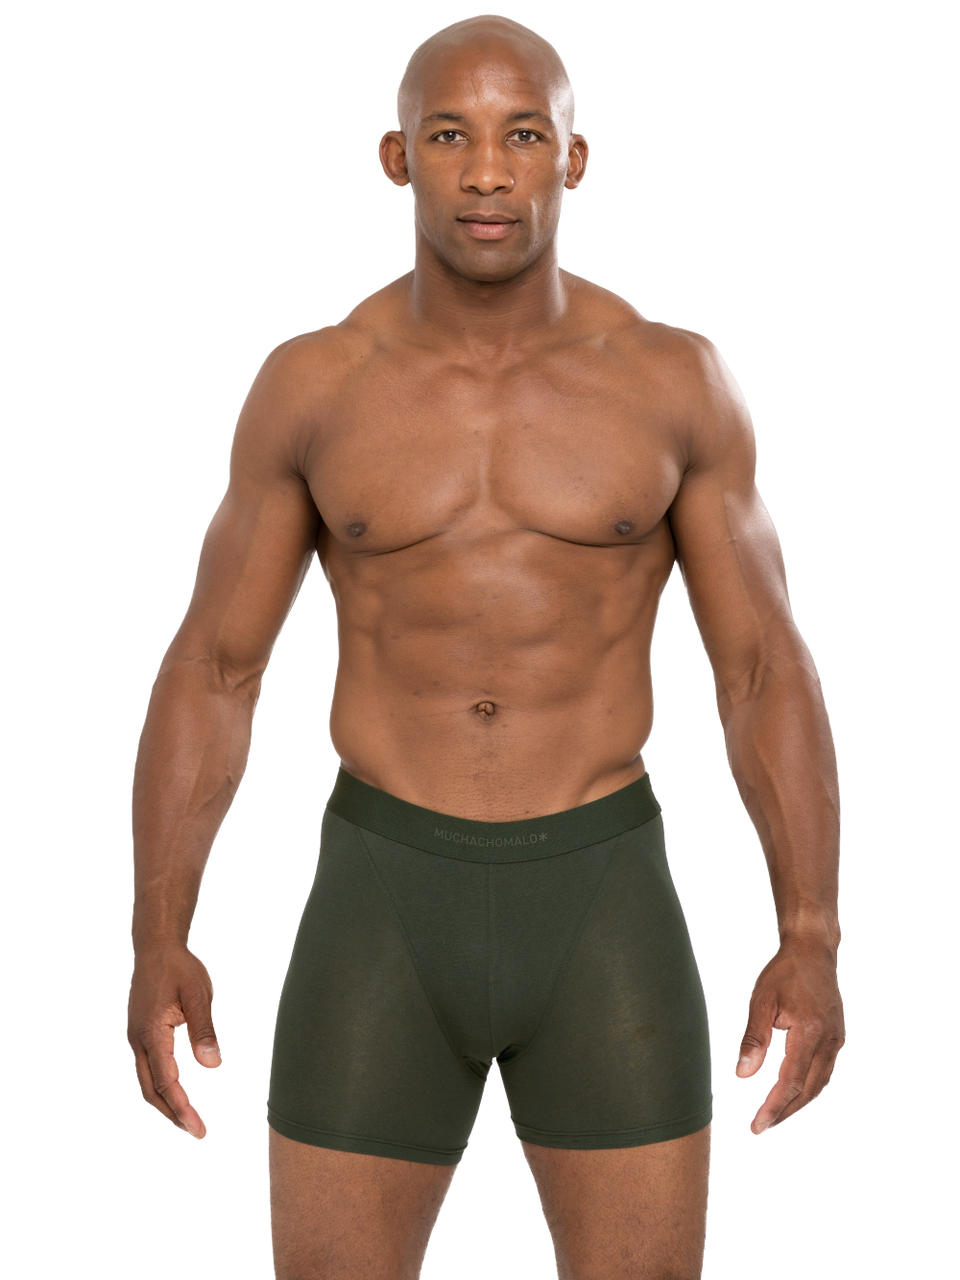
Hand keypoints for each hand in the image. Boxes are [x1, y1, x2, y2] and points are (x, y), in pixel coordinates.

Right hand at [125, 944, 222, 1140]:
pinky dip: (161, 1088)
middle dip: (173, 1114)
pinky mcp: (139, 1034)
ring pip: (147, 1082)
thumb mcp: (199, 995)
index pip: (167, 1082)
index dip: (183, 1108)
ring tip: (188, 1122)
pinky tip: (176, 1094)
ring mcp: (135, 1038)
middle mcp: (138, 1040)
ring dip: (166, 1104)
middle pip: (152, 1090)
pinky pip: (148, 1069)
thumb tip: (213, 1066)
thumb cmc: (180, 968)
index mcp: (152, 1033)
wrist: (156, 946)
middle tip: (198, 1134)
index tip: (199, 1129)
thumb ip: (205, 1030)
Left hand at [734, 935, 846, 1135]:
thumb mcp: (762, 1001)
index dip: (774, 1108)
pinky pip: (824, 1071)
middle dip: (784, 1112)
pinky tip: (793, 1092)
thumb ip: (753, 1039)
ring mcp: (837, 1040)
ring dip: (797, 1103)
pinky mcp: (838, 1036)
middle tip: (761, 1128)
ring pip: (819, 1084)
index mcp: (810, 1032)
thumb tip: (743, 1077)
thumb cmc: (784, 973)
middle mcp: (829, 1041)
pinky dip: (808, 1087)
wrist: (813, 950)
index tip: (757, 1126)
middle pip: (808, 1090)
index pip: (791, 1082)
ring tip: (774, 1116)